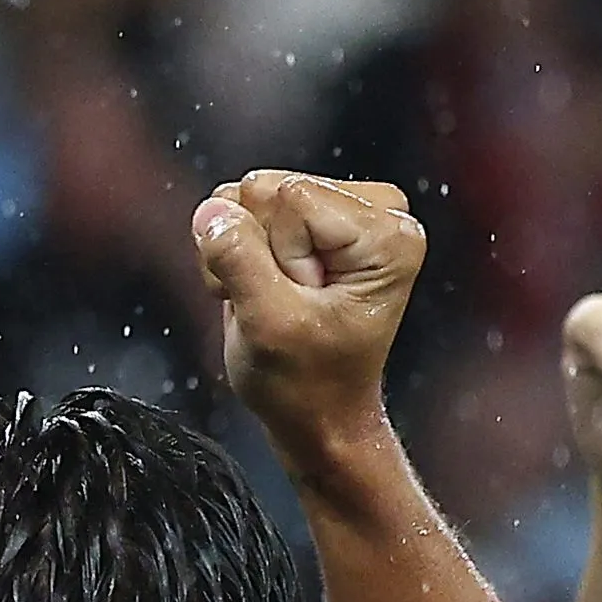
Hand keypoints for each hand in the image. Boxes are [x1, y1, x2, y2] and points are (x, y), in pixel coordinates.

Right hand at [196, 169, 427, 462]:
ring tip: (272, 298)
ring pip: (247, 197)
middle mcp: (376, 214)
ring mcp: (342, 214)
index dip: (274, 253)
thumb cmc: (308, 382)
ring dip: (241, 253)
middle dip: (256, 249)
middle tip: (282, 300)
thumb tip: (213, 210)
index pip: (289, 196)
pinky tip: (261, 289)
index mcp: (388, 234)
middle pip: (268, 189)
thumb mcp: (269, 326)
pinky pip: (240, 209)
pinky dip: (236, 253)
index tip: (295, 298)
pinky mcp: (310, 221)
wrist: (315, 412)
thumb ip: (238, 261)